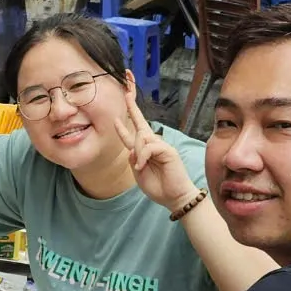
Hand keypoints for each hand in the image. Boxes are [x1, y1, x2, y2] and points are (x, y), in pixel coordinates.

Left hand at [114, 90, 197, 211]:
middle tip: (127, 93)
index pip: (133, 135)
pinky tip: (143, 165)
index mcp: (144, 152)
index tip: (115, 119)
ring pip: (142, 138)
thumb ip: (133, 160)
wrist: (174, 197)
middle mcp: (153, 145)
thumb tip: (130, 148)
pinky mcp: (168, 150)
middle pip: (140, 124)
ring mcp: (161, 146)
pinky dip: (143, 156)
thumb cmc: (158, 187)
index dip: (123, 127)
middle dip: (132, 108)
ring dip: (137, 152)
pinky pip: (150, 146)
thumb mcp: (138, 174)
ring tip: (141, 166)